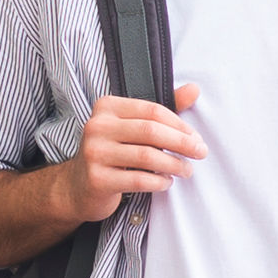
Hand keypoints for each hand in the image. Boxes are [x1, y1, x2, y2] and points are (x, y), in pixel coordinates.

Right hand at [0, 84, 204, 267]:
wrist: (77, 188)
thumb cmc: (112, 154)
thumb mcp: (133, 127)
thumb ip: (163, 110)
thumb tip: (195, 89)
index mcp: (106, 107)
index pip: (151, 111)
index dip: (179, 124)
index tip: (196, 138)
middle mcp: (96, 127)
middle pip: (150, 132)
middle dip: (182, 143)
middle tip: (200, 153)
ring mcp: (94, 153)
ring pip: (147, 157)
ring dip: (174, 164)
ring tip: (186, 170)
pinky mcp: (97, 179)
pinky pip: (138, 180)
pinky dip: (159, 182)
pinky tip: (166, 183)